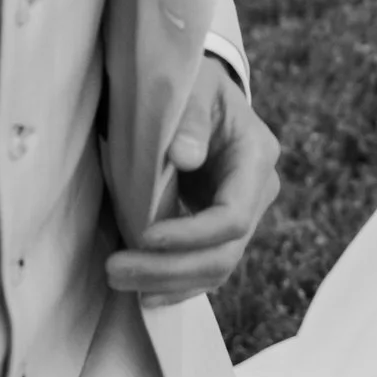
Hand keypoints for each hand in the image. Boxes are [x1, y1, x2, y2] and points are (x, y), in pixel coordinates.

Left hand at [104, 57, 280, 307]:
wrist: (205, 90)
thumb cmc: (197, 83)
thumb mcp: (195, 87)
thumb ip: (190, 120)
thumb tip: (185, 156)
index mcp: (257, 157)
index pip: (232, 216)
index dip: (190, 235)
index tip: (144, 236)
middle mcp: (259, 191)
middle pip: (225, 252)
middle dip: (171, 268)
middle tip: (116, 271)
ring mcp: (244, 212)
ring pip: (217, 267)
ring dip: (168, 282)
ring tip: (119, 281)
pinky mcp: (222, 227)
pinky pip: (206, 266)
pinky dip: (176, 283)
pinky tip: (145, 294)